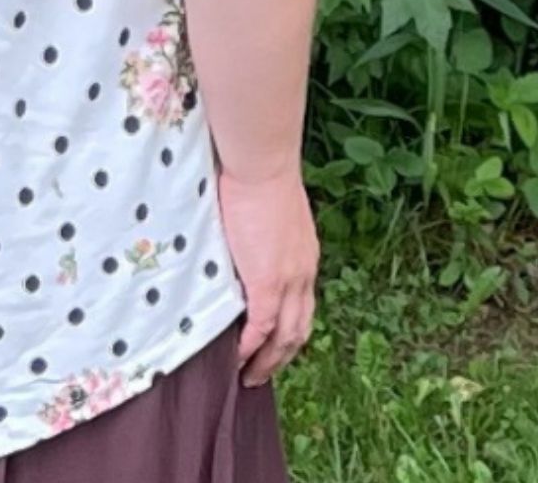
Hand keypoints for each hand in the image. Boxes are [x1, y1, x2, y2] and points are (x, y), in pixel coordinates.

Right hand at [218, 167, 318, 386]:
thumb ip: (260, 230)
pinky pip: (261, 326)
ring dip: (269, 361)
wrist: (262, 165)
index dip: (288, 328)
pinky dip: (251, 347)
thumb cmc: (258, 174)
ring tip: (249, 376)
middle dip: (282, 356)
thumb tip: (242, 233)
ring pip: (286, 336)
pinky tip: (237, 358)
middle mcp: (303, 274)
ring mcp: (288, 280)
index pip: (302, 305)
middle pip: (300, 329)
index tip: (272, 344)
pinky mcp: (266, 281)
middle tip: (261, 372)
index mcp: (304, 257)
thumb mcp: (268, 210)